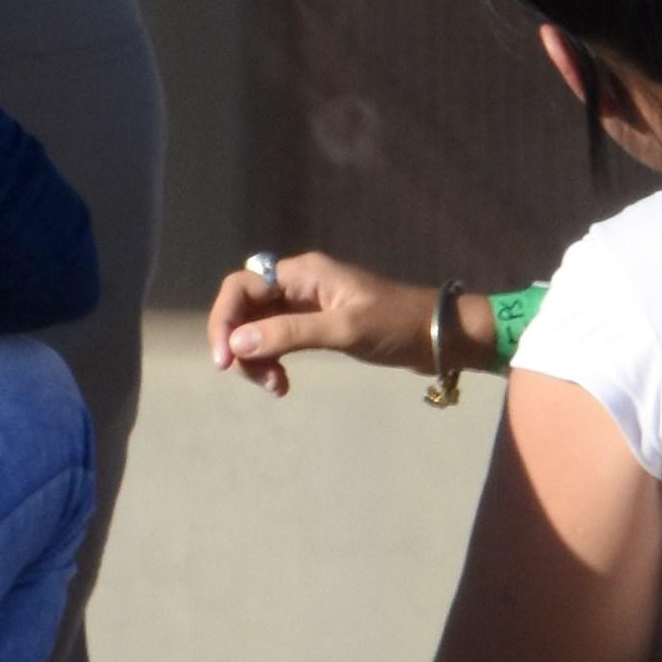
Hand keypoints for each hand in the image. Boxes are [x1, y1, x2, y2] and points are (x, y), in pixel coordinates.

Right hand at [208, 247, 453, 395]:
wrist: (438, 335)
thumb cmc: (395, 325)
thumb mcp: (343, 329)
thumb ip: (290, 334)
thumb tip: (237, 343)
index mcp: (303, 273)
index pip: (241, 287)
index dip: (224, 320)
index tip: (226, 360)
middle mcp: (299, 284)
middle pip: (245, 308)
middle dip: (241, 344)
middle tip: (259, 380)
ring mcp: (307, 305)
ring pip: (259, 328)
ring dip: (257, 358)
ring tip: (277, 387)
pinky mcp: (317, 324)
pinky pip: (278, 340)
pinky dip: (273, 361)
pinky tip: (283, 384)